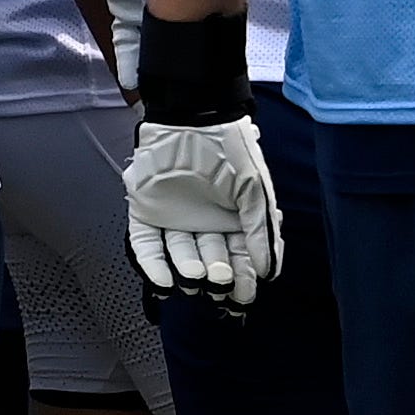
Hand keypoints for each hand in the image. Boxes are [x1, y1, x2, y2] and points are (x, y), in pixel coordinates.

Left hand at [125, 117, 280, 308]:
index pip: (238, 256)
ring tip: (197, 276)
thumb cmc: (229, 149)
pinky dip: (153, 267)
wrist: (192, 119)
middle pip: (210, 260)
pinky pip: (147, 247)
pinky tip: (164, 283)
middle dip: (217, 277)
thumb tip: (268, 271)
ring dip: (188, 271)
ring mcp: (174, 219)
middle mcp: (204, 222)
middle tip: (220, 284)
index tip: (244, 295)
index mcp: (232, 218)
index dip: (242, 277)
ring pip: (180, 256)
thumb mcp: (255, 191)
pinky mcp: (146, 214)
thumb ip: (261, 231)